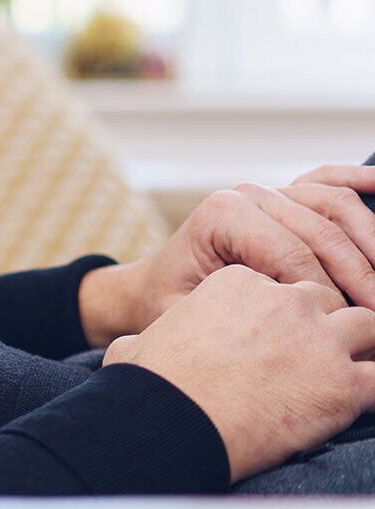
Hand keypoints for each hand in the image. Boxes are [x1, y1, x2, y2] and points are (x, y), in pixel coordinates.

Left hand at [79, 168, 374, 346]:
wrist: (154, 289)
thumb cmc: (173, 307)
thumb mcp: (193, 315)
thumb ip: (240, 313)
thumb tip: (305, 320)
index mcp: (222, 214)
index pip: (294, 255)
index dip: (330, 296)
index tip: (352, 327)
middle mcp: (248, 195)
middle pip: (324, 231)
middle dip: (363, 276)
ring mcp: (270, 192)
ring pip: (337, 207)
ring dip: (373, 244)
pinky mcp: (286, 196)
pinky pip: (329, 182)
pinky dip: (359, 181)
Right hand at [102, 265, 374, 481]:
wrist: (171, 421)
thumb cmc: (153, 384)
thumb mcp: (145, 341)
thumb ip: (153, 335)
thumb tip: (129, 349)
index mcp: (238, 283)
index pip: (283, 284)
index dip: (284, 314)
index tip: (278, 338)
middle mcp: (284, 302)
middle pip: (328, 300)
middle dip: (328, 325)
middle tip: (319, 353)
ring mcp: (318, 340)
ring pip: (369, 325)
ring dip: (362, 346)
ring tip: (346, 370)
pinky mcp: (343, 383)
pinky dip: (374, 384)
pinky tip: (363, 394)